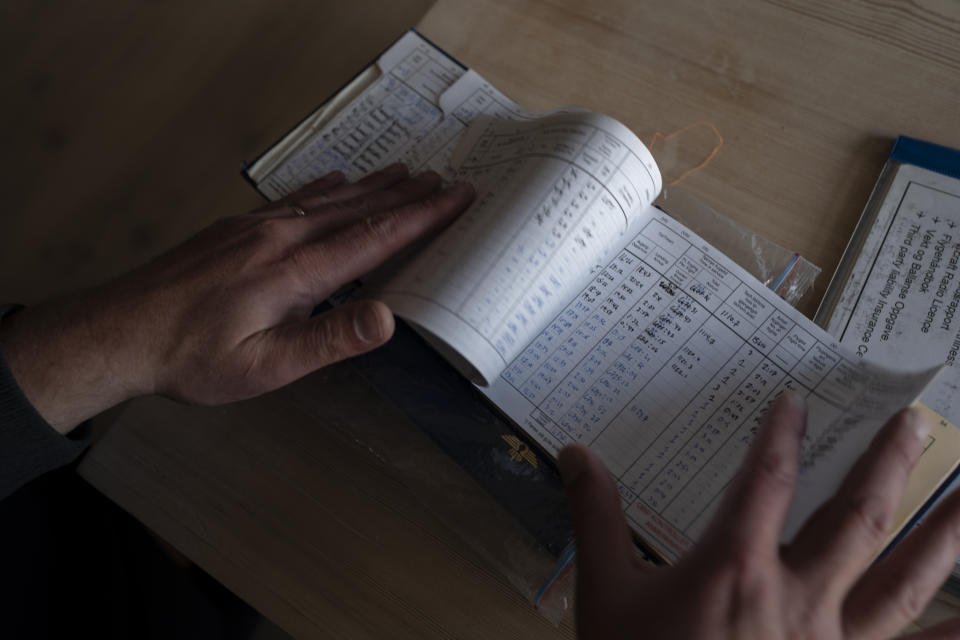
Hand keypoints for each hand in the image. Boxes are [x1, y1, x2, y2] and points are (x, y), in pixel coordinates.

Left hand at [0, 164, 473, 432]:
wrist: (117, 331)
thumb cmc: (193, 359)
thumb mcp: (265, 365)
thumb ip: (328, 340)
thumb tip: (388, 318)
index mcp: (295, 272)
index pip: (374, 237)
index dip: (421, 217)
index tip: (456, 197)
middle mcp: (280, 238)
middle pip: (358, 208)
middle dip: (407, 194)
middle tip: (445, 178)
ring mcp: (255, 228)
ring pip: (328, 199)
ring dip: (373, 185)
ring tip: (405, 171)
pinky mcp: (235, 229)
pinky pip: (293, 199)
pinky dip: (325, 188)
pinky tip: (336, 180)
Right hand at [558, 393, 959, 638]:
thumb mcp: (606, 594)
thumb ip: (597, 518)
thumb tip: (576, 454)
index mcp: (735, 568)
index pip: (766, 479)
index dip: (780, 434)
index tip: (795, 402)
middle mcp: (797, 599)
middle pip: (855, 517)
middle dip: (887, 463)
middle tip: (916, 419)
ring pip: (904, 581)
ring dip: (945, 534)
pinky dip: (947, 637)